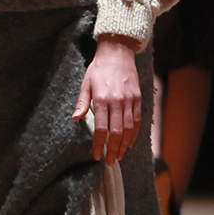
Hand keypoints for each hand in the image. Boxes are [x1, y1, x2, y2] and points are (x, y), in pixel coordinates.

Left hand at [72, 35, 141, 165]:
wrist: (117, 53)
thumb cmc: (98, 69)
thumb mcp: (86, 84)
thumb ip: (82, 102)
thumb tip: (76, 118)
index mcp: (102, 99)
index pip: (102, 128)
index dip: (99, 144)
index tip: (96, 155)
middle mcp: (117, 101)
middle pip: (116, 132)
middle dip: (112, 149)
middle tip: (109, 161)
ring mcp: (130, 100)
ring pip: (129, 129)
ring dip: (124, 145)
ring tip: (118, 155)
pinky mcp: (138, 98)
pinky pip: (137, 120)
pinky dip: (134, 134)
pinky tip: (129, 143)